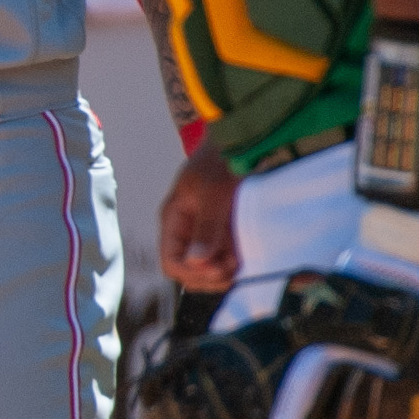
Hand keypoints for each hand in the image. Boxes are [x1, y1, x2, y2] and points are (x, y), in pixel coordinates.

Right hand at [158, 141, 240, 292]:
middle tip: (232, 269)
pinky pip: (226, 260)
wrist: (241, 143)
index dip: (192, 272)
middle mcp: (188, 233)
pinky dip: (236, 264)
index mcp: (174, 221)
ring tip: (241, 261)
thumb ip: (206, 226)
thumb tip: (197, 261)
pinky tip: (247, 257)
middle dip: (210, 276)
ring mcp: (208, 235)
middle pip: (189, 273)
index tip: (217, 267)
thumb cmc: (220, 160)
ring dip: (225, 272)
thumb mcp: (212, 191)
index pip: (172, 262)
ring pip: (209, 270)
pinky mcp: (226, 235)